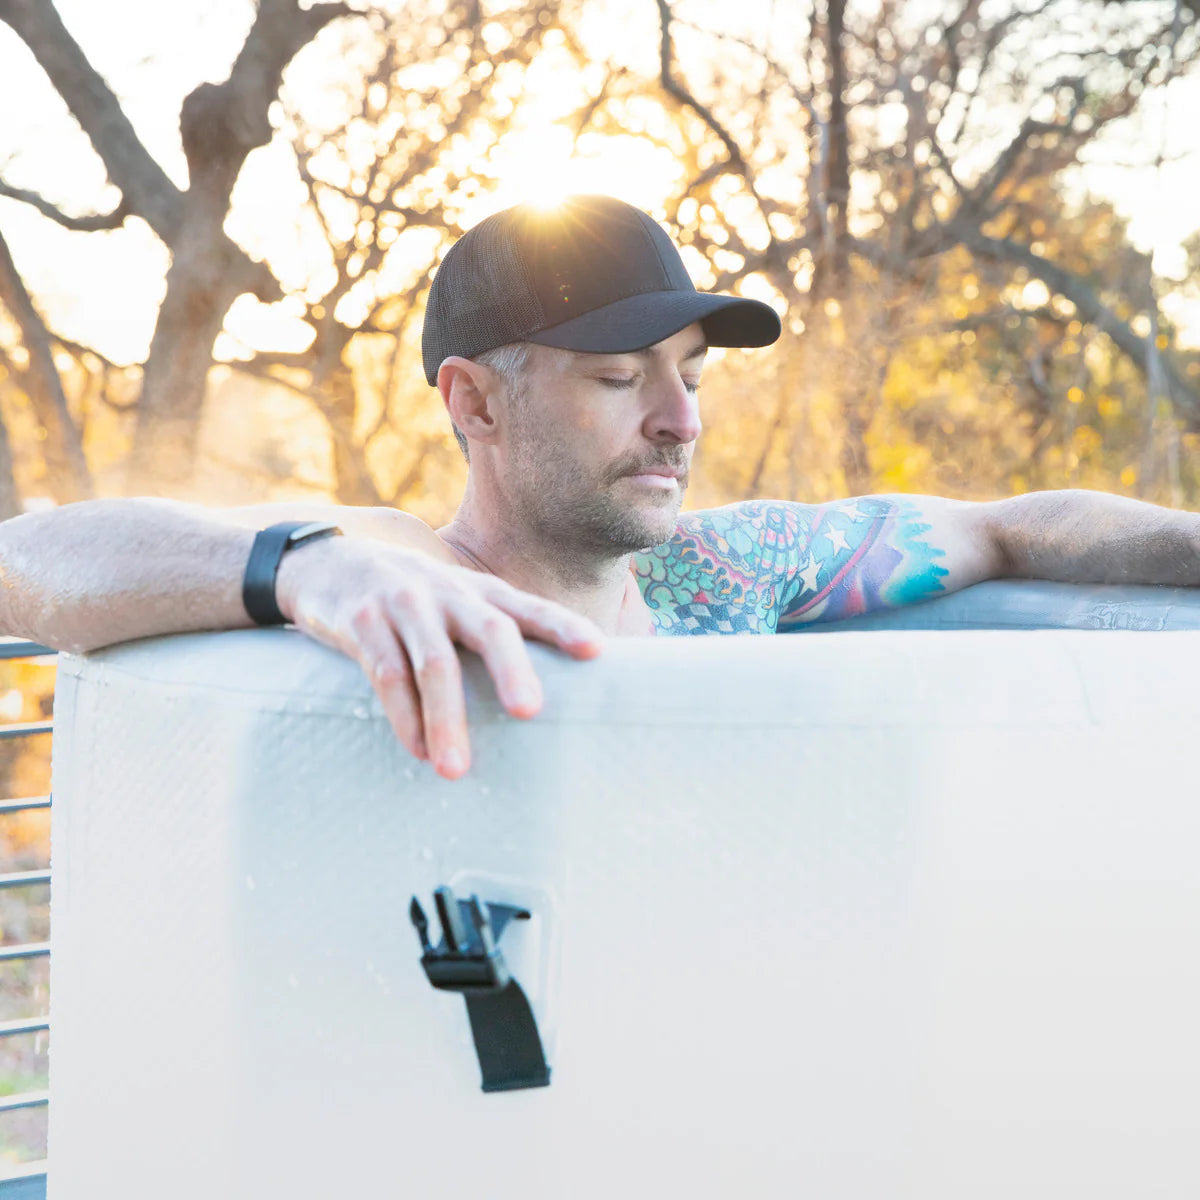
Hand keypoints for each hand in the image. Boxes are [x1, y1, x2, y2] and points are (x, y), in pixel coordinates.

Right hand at [275, 535, 602, 778]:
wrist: (330, 560)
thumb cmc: (416, 598)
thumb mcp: (460, 601)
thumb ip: (501, 631)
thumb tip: (559, 690)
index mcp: (480, 592)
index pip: (528, 609)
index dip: (562, 627)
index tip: (596, 651)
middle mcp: (448, 593)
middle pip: (488, 628)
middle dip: (510, 669)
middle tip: (529, 711)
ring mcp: (404, 605)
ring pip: (434, 662)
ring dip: (446, 718)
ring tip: (457, 769)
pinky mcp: (362, 623)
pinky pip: (386, 673)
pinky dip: (403, 716)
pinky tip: (418, 751)